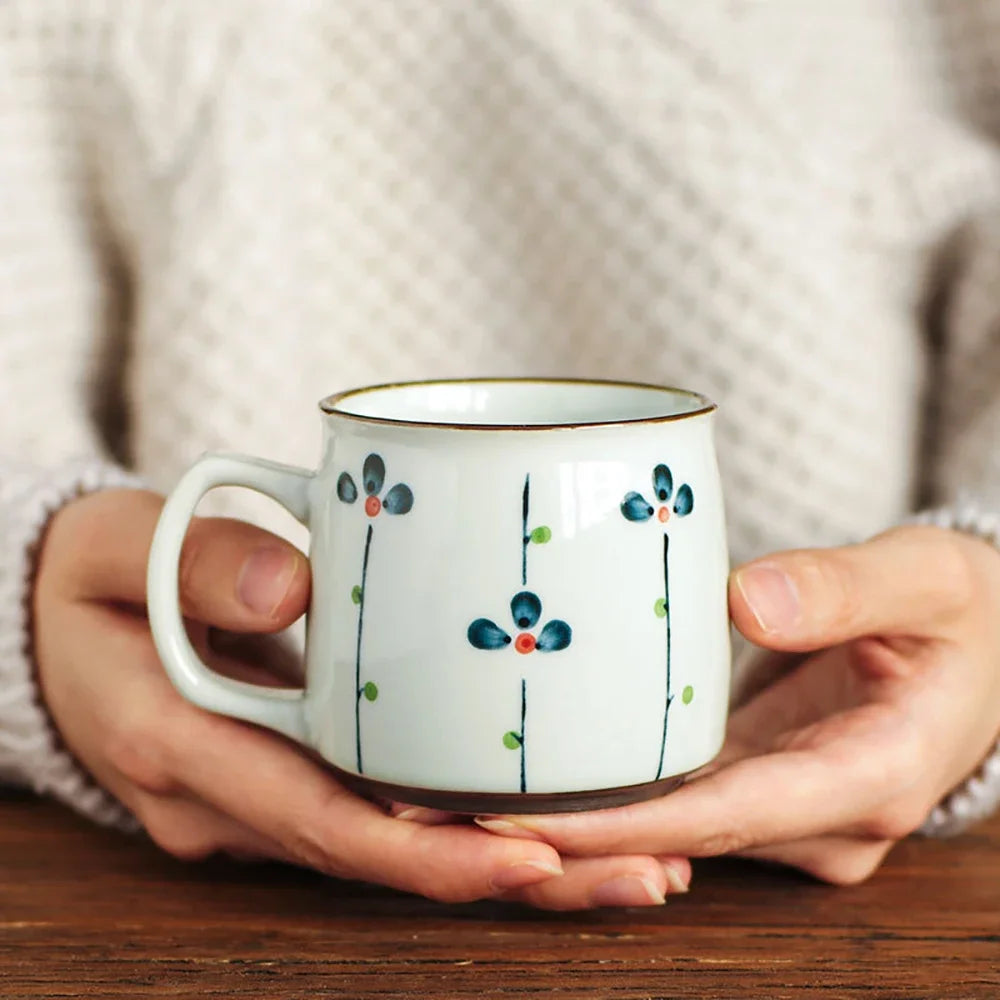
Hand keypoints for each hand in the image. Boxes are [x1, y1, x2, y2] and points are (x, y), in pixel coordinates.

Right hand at [33, 489, 690, 906]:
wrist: (61, 620)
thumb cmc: (93, 575)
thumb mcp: (117, 546)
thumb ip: (191, 560)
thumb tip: (293, 584)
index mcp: (180, 748)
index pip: (318, 823)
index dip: (427, 852)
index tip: (536, 856)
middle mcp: (233, 798)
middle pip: (383, 856)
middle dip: (507, 877)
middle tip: (641, 877)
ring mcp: (266, 795)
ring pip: (394, 845)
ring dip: (510, 861)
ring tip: (637, 866)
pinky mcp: (294, 771)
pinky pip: (384, 809)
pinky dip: (467, 821)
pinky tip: (559, 817)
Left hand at [473, 526, 999, 884]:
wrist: (986, 648)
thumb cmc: (964, 611)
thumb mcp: (927, 579)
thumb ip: (845, 587)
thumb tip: (744, 599)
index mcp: (868, 777)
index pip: (724, 818)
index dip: (617, 825)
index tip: (518, 820)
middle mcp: (819, 815)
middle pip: (676, 838)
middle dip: (562, 834)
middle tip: (437, 812)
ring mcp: (786, 807)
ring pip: (667, 828)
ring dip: (567, 818)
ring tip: (450, 795)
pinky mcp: (762, 783)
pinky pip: (676, 795)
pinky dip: (605, 790)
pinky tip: (530, 770)